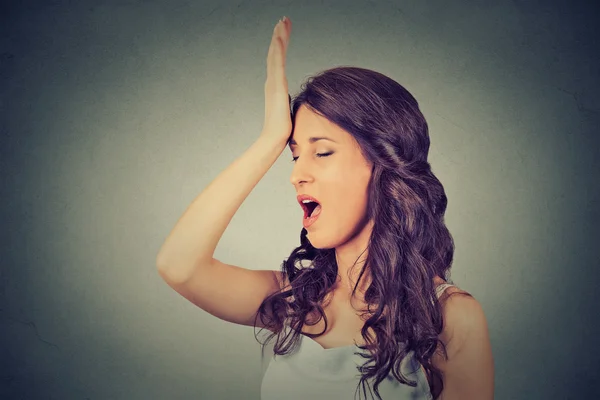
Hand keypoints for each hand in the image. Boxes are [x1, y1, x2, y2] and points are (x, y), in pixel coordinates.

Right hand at [260, 16, 291, 144]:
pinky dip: (278, 48)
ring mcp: (273, 82)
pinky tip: (280, 37)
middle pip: (275, 53)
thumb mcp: (290, 112)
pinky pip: (277, 62)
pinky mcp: (276, 85)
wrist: (275, 139)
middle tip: (282, 20)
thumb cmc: (283, 130)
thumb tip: (296, 106)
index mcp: (276, 86)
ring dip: (279, 36)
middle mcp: (272, 81)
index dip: (281, 46)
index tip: (284, 32)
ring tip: (282, 21)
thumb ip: (290, 104)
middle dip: (279, 35)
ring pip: (275, 54)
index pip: (279, 61)